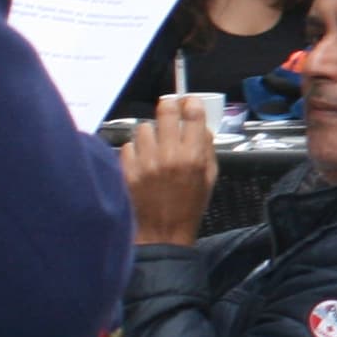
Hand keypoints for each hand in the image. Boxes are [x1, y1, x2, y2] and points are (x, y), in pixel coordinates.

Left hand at [123, 96, 217, 247]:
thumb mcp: (209, 178)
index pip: (193, 113)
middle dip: (168, 107)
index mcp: (193, 157)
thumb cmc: (188, 207)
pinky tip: (141, 163)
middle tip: (169, 110)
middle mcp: (169, 155)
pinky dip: (134, 152)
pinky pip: (128, 146)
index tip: (189, 102)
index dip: (191, 102)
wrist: (162, 234)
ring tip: (153, 147)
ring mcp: (145, 162)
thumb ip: (206, 149)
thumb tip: (200, 125)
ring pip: (143, 128)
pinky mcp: (127, 171)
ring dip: (150, 134)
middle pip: (165, 110)